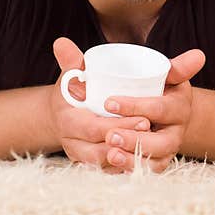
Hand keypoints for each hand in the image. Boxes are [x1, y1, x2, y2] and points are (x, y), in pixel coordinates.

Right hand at [48, 37, 151, 172]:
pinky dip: (127, 169)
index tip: (144, 119)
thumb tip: (60, 40)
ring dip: (130, 158)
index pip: (92, 129)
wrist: (67, 109)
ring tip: (153, 145)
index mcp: (67, 119)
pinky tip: (146, 160)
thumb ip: (75, 59)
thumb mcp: (75, 72)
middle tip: (152, 128)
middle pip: (102, 149)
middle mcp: (72, 142)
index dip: (118, 126)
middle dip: (129, 141)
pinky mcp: (94, 165)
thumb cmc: (75, 87)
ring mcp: (83, 156)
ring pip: (108, 165)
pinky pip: (110, 173)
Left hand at [101, 48, 205, 172]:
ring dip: (131, 159)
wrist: (165, 111)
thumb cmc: (162, 89)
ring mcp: (167, 150)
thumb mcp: (169, 75)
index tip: (109, 102)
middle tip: (110, 135)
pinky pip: (145, 172)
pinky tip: (111, 163)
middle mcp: (177, 132)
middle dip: (135, 140)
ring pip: (154, 161)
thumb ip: (178, 66)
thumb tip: (199, 55)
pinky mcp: (156, 163)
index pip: (160, 108)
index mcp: (180, 107)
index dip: (136, 107)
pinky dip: (128, 170)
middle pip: (161, 142)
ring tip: (110, 153)